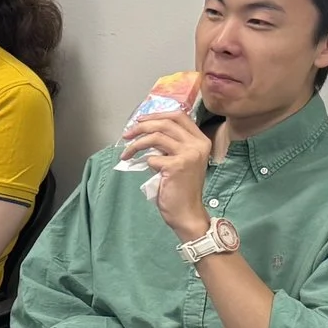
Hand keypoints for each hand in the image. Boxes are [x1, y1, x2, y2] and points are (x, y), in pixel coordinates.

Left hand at [122, 109, 214, 239]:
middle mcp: (198, 144)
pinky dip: (145, 163)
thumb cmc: (181, 188)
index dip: (157, 115)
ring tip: (126, 153)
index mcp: (201, 140)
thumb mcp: (181, 160)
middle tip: (126, 135)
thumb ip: (172, 145)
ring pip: (156, 136)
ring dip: (136, 144)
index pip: (179, 116)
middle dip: (141, 126)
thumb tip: (147, 131)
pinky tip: (148, 172)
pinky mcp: (177, 166)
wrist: (186, 212)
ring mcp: (188, 154)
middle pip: (165, 123)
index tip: (140, 120)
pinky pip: (152, 158)